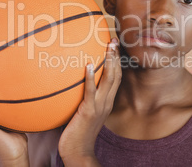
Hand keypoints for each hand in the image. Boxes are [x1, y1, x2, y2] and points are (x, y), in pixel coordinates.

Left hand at [58, 38, 121, 165]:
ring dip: (109, 62)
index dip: (117, 61)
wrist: (78, 152)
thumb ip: (84, 98)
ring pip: (109, 81)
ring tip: (108, 47)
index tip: (114, 46)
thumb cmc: (78, 132)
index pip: (116, 78)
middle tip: (114, 40)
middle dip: (116, 57)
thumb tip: (74, 83)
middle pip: (116, 75)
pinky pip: (91, 92)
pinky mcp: (88, 112)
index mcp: (106, 102)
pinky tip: (88, 66)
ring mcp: (99, 107)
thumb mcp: (84, 112)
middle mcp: (106, 102)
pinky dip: (90, 78)